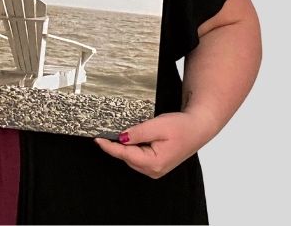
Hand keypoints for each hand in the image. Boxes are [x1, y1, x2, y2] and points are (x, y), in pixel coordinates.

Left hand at [94, 111, 211, 178]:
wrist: (198, 128)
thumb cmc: (182, 127)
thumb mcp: (158, 126)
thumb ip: (138, 132)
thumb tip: (121, 138)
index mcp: (154, 162)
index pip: (125, 154)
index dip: (109, 147)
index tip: (97, 139)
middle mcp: (154, 170)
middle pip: (127, 157)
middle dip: (116, 145)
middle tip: (105, 131)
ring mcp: (156, 168)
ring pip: (132, 157)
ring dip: (125, 146)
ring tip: (119, 132)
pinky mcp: (157, 163)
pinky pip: (139, 156)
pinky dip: (133, 147)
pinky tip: (132, 137)